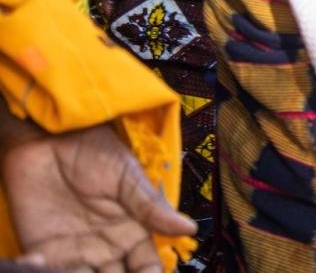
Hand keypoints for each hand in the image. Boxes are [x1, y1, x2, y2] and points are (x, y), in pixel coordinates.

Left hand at [1, 121, 195, 272]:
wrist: (47, 138)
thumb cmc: (94, 150)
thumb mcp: (129, 176)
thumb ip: (152, 206)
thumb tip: (189, 229)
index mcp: (133, 232)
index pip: (147, 268)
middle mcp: (106, 248)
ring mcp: (74, 253)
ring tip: (90, 271)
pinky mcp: (42, 253)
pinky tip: (57, 268)